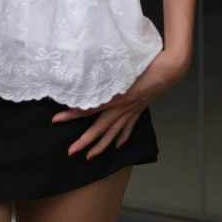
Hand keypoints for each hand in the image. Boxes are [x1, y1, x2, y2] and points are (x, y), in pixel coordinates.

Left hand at [52, 49, 188, 159]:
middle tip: (70, 152)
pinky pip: (128, 128)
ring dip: (101, 146)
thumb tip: (84, 79)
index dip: (70, 115)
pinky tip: (117, 146)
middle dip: (83, 142)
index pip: (86, 109)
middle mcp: (120, 108)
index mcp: (113, 97)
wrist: (166, 71)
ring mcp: (130, 112)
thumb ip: (101, 75)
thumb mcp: (118, 67)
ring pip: (112, 133)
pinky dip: (122, 138)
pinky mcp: (138, 111)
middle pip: (98, 129)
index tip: (55, 120)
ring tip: (90, 157)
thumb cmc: (142, 64)